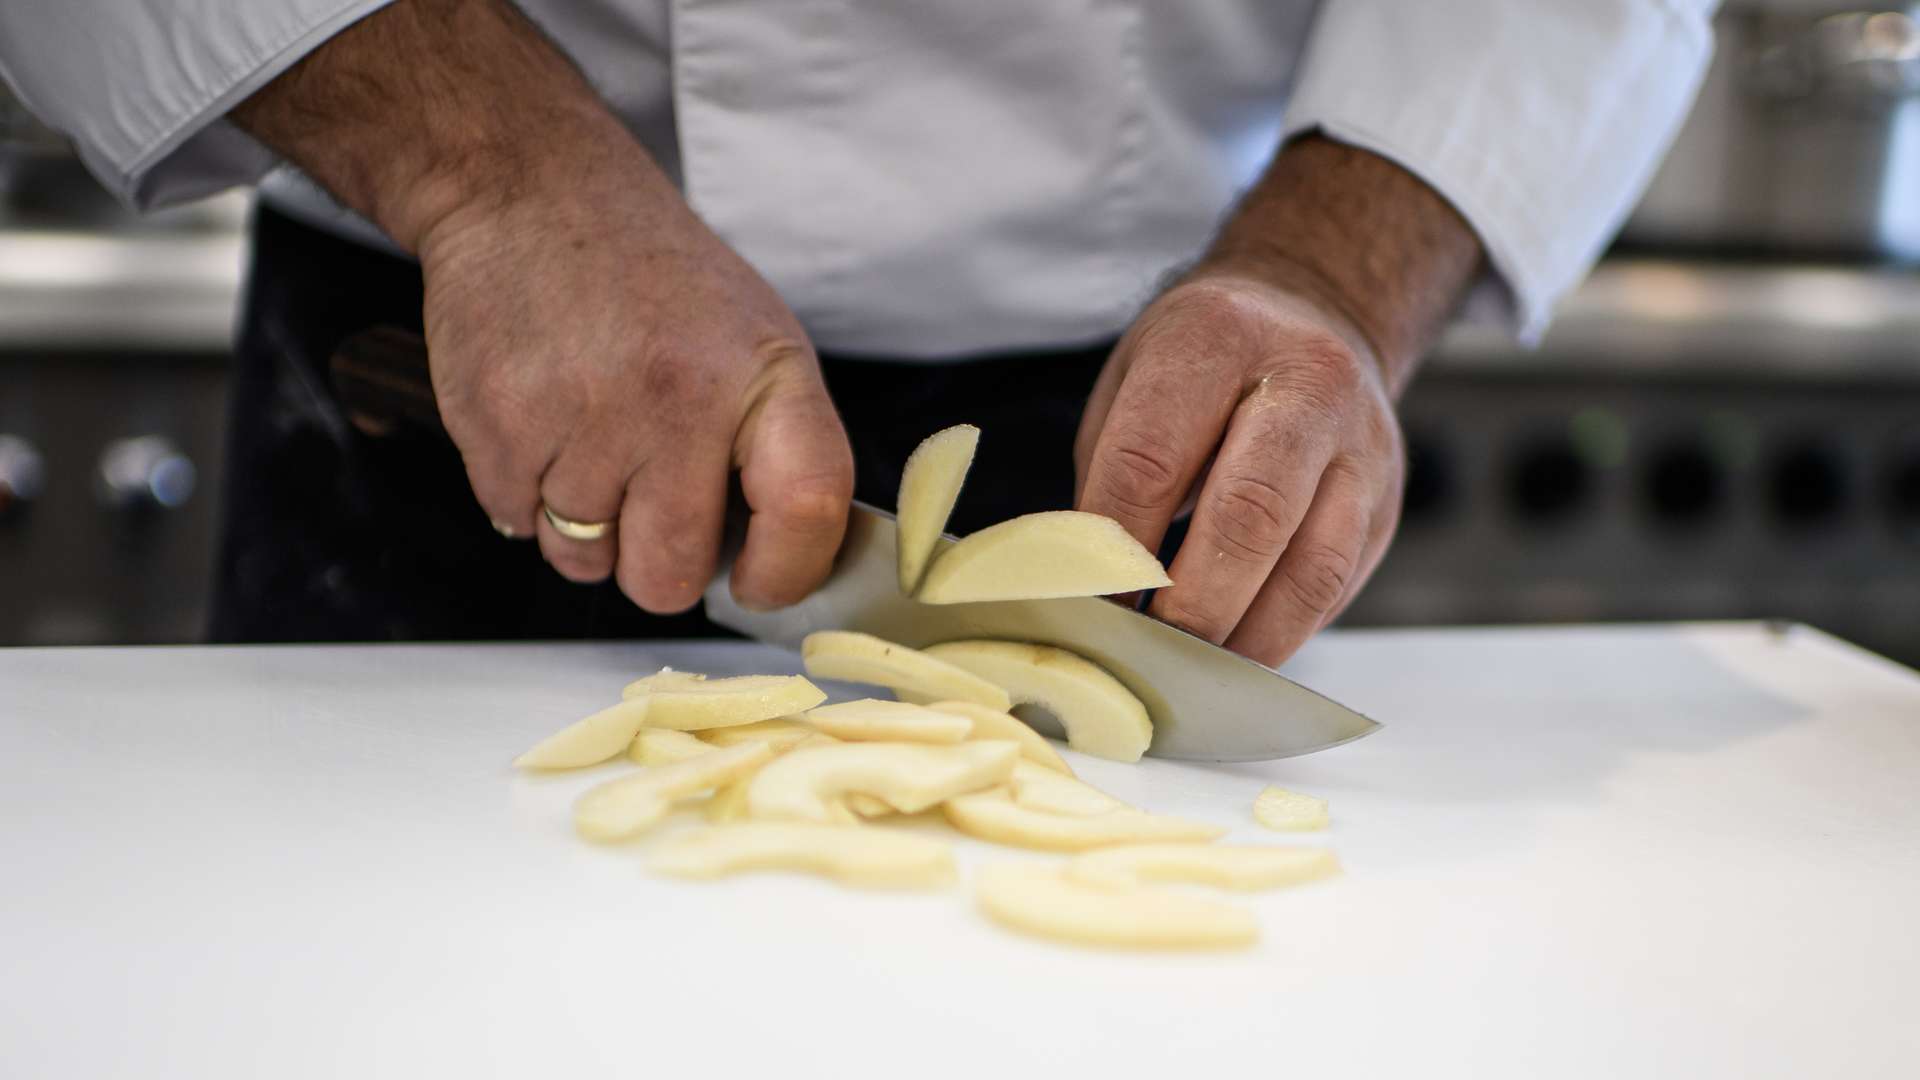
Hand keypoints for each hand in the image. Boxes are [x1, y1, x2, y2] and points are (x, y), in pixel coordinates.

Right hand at [231, 0, 852, 612]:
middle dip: (658, 564)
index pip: (806, 509)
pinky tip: (544, 425)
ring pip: (586, 564)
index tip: (760, 583)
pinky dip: (529, 497)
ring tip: (591, 441)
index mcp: (761, 375)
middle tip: (651, 501)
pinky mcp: (497, 426)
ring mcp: (580, 416)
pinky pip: (518, 526)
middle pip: (670, 576)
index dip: (787, 572)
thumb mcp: (755, 339)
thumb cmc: (653, 279)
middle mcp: (677, 397)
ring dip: (587, 529)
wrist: (531, 193)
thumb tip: (783, 568)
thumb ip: (778, 450)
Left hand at [1075, 269, 1402, 665]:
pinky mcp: (1386, 503)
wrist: (1314, 314)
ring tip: (1193, 668)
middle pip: (1249, 514)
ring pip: (1311, 567)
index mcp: (1219, 337)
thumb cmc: (1202, 363)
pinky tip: (1235, 649)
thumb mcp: (1135, 379)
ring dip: (1244, 637)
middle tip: (1147, 647)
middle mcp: (1307, 384)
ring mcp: (1362, 447)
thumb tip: (1092, 585)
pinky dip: (1280, 633)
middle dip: (1190, 602)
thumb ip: (1112, 473)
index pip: (1153, 460)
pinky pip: (1335, 589)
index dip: (1116, 546)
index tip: (1092, 600)